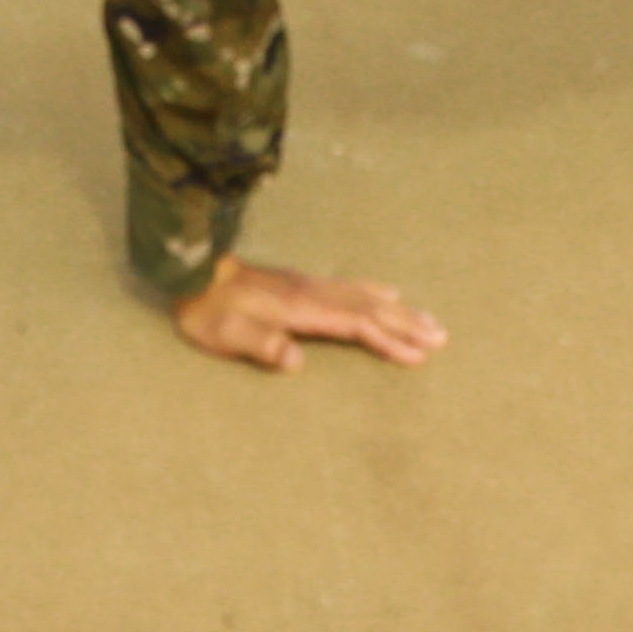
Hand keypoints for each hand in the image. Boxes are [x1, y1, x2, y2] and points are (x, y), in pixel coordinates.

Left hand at [170, 252, 449, 375]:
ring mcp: (309, 284)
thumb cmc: (206, 309)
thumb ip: (261, 345)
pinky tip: (387, 292)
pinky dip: (377, 292)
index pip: (355, 324)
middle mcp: (312, 292)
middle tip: (442, 338)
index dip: (388, 340)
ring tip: (429, 320)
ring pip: (365, 294)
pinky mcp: (302, 283)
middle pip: (371, 306)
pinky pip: (352, 286)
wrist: (190, 270)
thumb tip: (297, 361)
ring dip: (399, 308)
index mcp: (300, 308)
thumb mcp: (225, 334)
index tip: (418, 356)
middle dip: (407, 322)